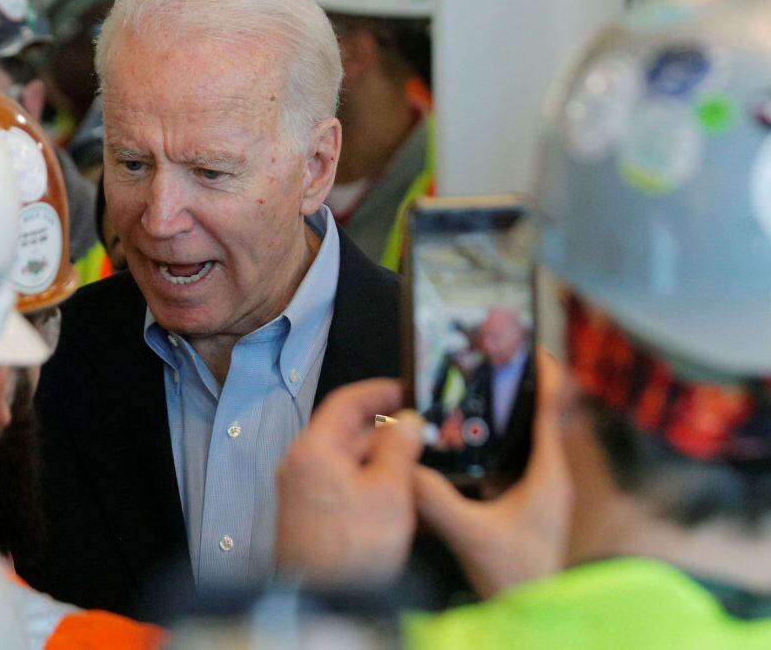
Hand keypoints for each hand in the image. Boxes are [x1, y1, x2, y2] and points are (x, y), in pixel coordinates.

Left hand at [276, 379, 423, 586]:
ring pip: (346, 459)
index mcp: (314, 450)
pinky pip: (341, 483)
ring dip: (379, 459)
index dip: (379, 392)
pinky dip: (368, 482)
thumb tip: (407, 420)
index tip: (406, 390)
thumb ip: (400, 448)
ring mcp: (302, 490)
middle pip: (346, 432)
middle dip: (385, 431)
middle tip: (421, 434)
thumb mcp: (390, 492)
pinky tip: (395, 497)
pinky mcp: (309, 514)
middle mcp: (301, 465)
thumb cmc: (352, 552)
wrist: (324, 602)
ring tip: (415, 468)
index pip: (346, 401)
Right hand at [413, 352, 572, 597]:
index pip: (551, 409)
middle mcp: (549, 476)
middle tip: (488, 361)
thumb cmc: (516, 577)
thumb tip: (406, 471)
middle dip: (515, 386)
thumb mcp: (471, 535)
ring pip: (523, 437)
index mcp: (548, 474)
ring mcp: (538, 489)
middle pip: (538, 415)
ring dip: (504, 413)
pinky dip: (493, 440)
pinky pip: (511, 458)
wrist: (533, 614)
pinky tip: (463, 439)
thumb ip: (437, 501)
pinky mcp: (524, 502)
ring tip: (474, 389)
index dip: (542, 373)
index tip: (526, 344)